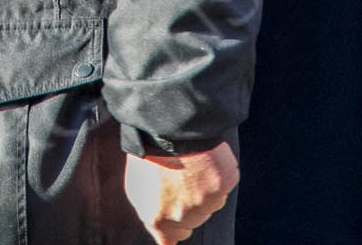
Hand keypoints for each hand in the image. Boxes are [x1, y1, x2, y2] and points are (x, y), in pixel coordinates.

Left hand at [122, 142, 238, 243]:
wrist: (167, 128)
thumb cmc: (149, 155)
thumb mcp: (138, 189)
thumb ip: (151, 213)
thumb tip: (161, 231)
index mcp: (158, 220)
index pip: (171, 238)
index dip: (172, 225)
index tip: (174, 217)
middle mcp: (183, 216)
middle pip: (192, 219)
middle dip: (187, 204)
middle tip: (179, 178)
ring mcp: (205, 202)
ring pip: (209, 202)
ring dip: (203, 187)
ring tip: (189, 164)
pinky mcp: (223, 185)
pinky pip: (223, 183)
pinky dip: (217, 172)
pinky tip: (204, 159)